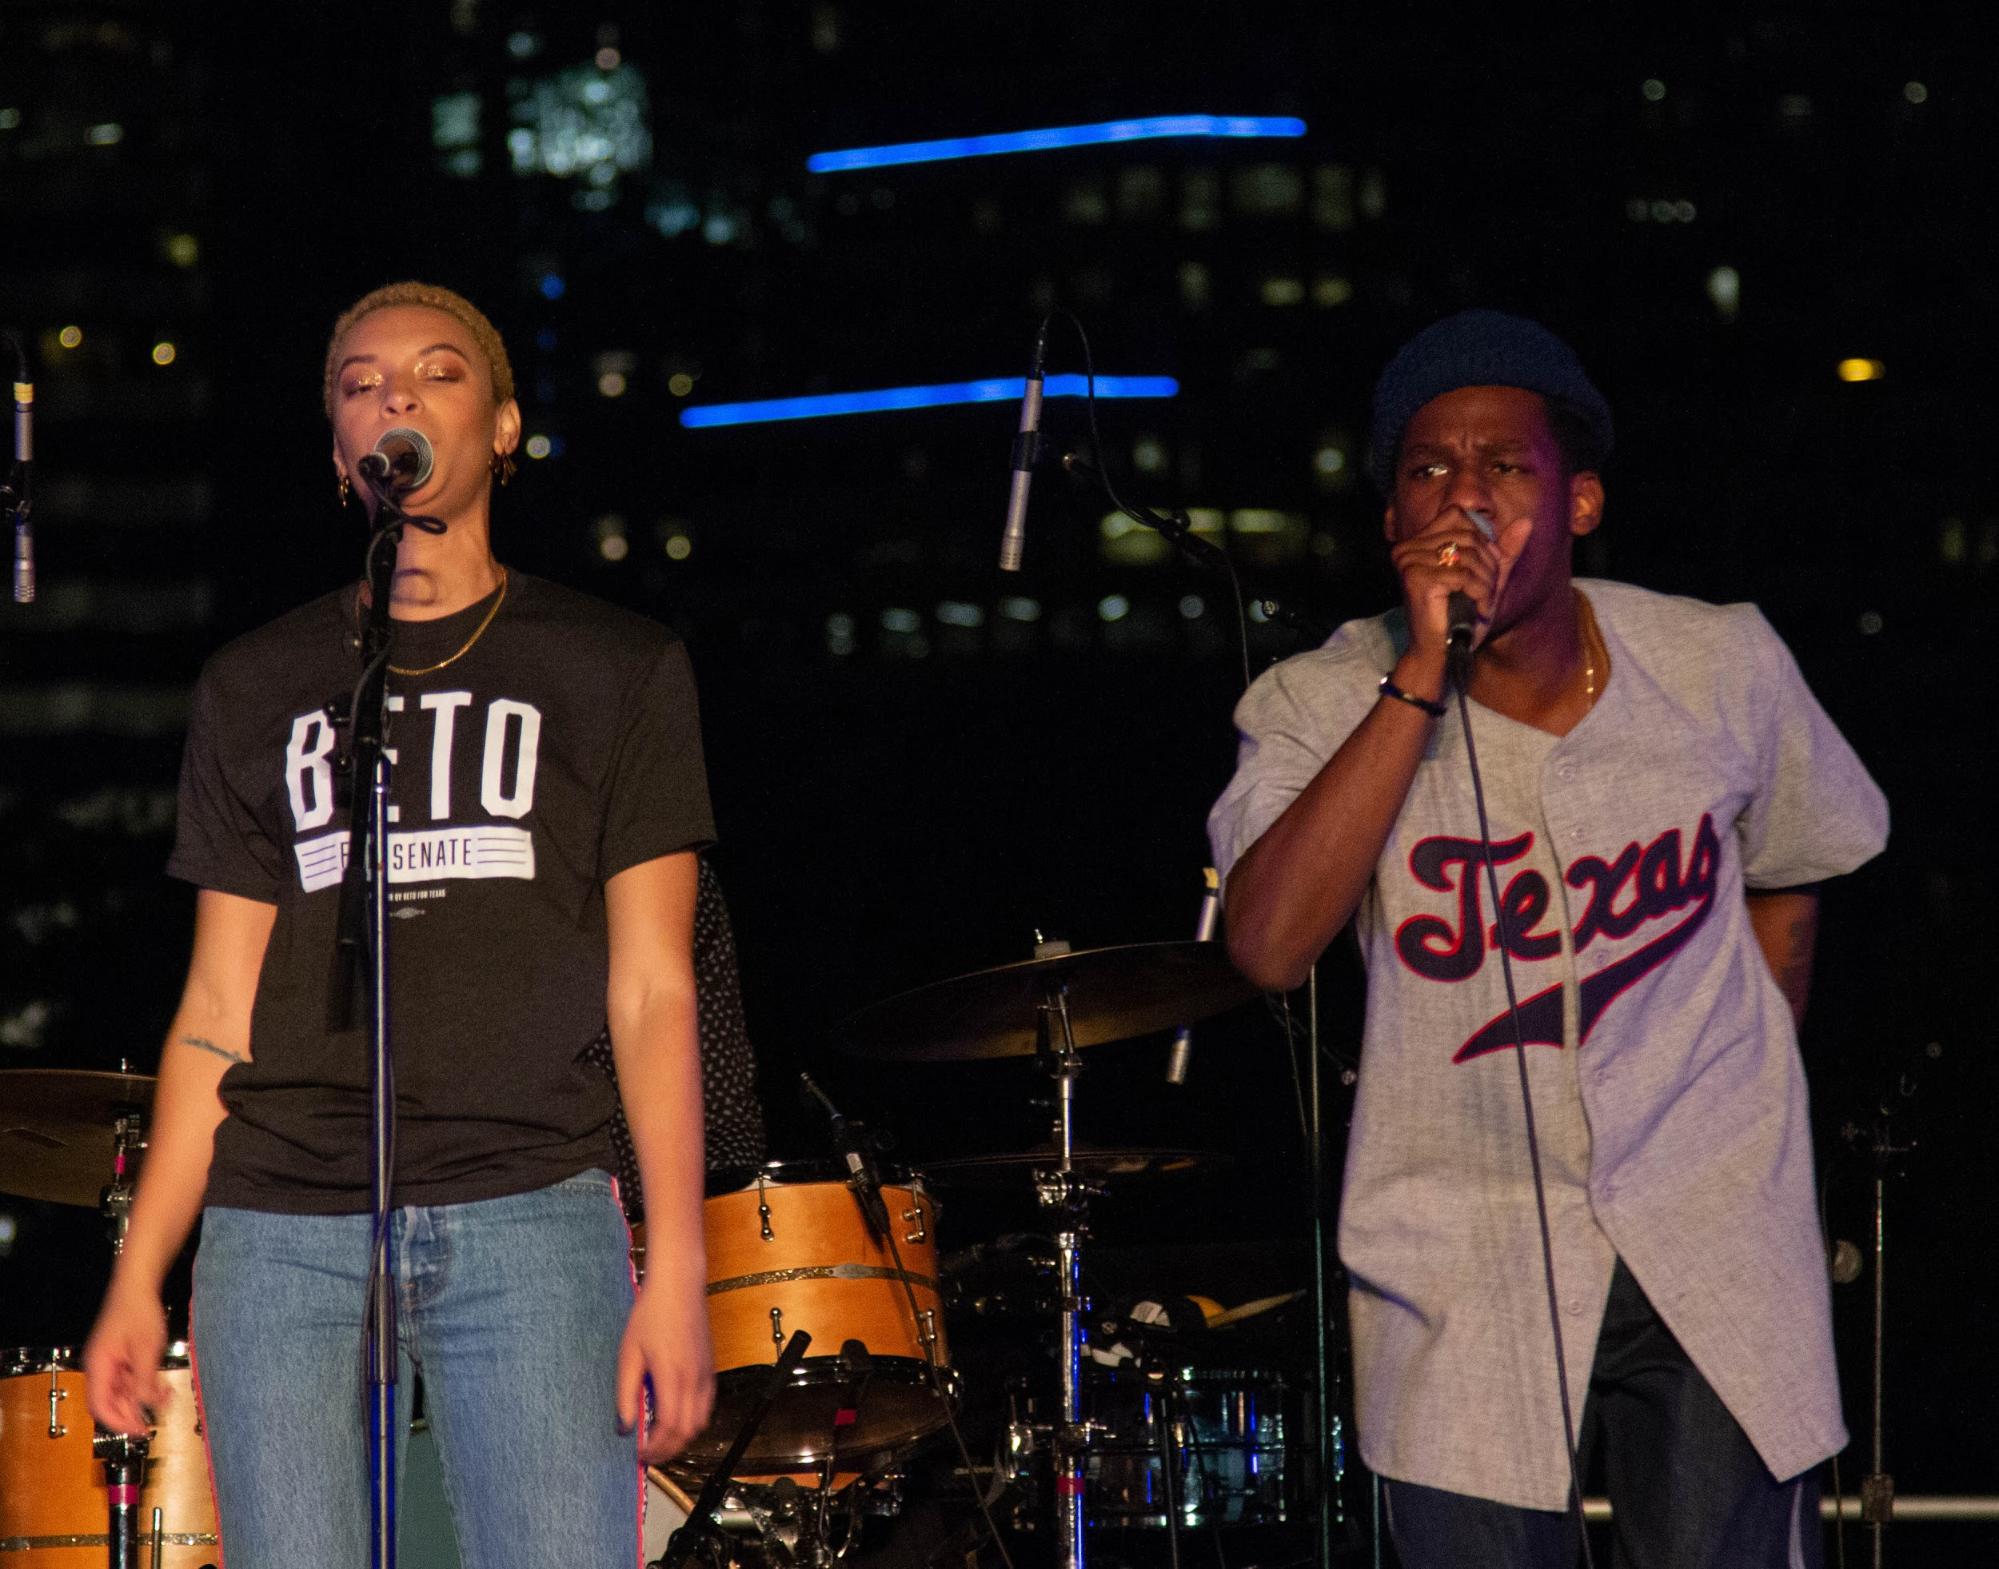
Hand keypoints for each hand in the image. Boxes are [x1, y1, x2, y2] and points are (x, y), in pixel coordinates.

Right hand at [84, 1278, 169, 1435]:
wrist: (139, 1284)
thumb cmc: (138, 1310)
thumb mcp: (146, 1349)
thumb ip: (144, 1379)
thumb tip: (144, 1405)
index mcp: (99, 1366)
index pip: (99, 1405)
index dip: (117, 1422)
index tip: (136, 1430)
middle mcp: (100, 1366)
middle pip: (109, 1402)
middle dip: (130, 1414)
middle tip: (150, 1425)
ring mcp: (110, 1361)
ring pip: (121, 1392)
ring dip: (139, 1400)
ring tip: (163, 1401)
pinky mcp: (121, 1356)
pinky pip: (129, 1379)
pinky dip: (143, 1386)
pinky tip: (161, 1389)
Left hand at [616, 1273, 715, 1464]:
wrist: (679, 1285)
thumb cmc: (652, 1313)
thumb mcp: (629, 1354)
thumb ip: (626, 1393)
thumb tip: (625, 1425)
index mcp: (673, 1377)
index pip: (669, 1429)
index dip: (655, 1449)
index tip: (640, 1454)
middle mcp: (695, 1379)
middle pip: (688, 1432)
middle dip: (668, 1449)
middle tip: (648, 1453)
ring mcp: (706, 1374)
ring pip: (701, 1421)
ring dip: (682, 1437)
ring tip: (661, 1438)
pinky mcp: (710, 1367)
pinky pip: (707, 1405)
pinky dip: (693, 1420)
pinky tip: (676, 1416)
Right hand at [1391, 506, 1533, 657]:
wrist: (1441, 652)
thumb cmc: (1460, 616)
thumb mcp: (1487, 578)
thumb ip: (1504, 550)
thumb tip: (1527, 521)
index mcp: (1417, 541)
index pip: (1458, 514)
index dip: (1482, 540)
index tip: (1484, 570)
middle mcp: (1407, 547)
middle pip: (1468, 537)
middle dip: (1488, 565)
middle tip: (1487, 592)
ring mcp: (1409, 562)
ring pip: (1468, 556)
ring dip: (1486, 582)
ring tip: (1483, 602)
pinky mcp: (1416, 579)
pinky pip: (1463, 576)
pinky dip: (1480, 593)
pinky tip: (1479, 609)